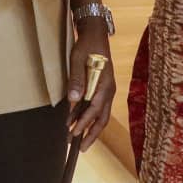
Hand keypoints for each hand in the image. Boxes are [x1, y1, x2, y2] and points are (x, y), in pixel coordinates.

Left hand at [67, 23, 114, 150]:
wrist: (95, 33)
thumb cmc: (86, 45)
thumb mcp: (77, 59)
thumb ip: (76, 78)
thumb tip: (73, 100)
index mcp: (105, 84)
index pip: (95, 109)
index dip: (84, 122)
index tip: (73, 133)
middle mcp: (109, 89)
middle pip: (102, 118)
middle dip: (92, 134)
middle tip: (80, 148)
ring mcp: (107, 89)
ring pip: (101, 115)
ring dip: (90, 127)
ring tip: (76, 139)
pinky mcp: (103, 88)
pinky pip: (97, 107)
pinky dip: (89, 117)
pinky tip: (77, 121)